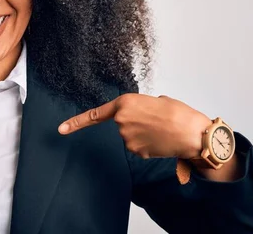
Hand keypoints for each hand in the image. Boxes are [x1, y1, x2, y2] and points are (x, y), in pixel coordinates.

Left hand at [58, 93, 210, 159]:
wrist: (192, 133)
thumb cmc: (179, 113)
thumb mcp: (158, 100)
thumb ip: (142, 106)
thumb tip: (143, 116)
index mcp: (125, 102)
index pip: (95, 114)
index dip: (76, 122)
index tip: (61, 129)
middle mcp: (121, 121)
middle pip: (122, 124)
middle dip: (136, 123)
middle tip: (156, 120)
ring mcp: (126, 138)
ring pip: (131, 137)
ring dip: (143, 134)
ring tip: (162, 130)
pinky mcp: (135, 151)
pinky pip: (138, 147)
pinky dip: (148, 145)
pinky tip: (160, 141)